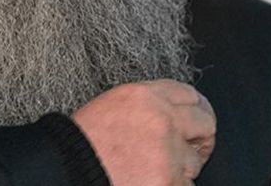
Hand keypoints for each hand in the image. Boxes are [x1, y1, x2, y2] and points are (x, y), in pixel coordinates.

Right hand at [71, 79, 215, 185]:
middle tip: (194, 148)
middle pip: (205, 123)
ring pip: (195, 161)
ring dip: (182, 169)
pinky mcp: (167, 181)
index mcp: (143, 96)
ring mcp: (166, 153)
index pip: (188, 94)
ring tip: (157, 172)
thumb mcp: (111, 107)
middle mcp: (160, 120)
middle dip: (201, 137)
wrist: (66, 172)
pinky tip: (152, 183)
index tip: (197, 119)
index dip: (195, 109)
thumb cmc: (80, 144)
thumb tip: (172, 114)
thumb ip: (144, 107)